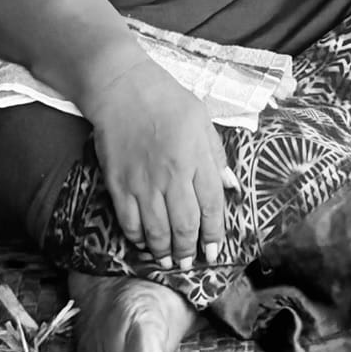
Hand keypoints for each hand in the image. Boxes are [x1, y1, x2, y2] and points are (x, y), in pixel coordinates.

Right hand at [86, 59, 236, 270]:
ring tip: (169, 261)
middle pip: (185, 225)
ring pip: (157, 230)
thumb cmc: (167, 100)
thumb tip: (231, 188)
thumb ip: (216, 156)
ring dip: (165, 251)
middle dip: (189, 249)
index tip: (216, 250)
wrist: (123, 89)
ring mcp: (144, 183)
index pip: (212, 206)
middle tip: (189, 262)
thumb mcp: (203, 120)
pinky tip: (144, 244)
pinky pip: (129, 222)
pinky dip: (137, 239)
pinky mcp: (119, 185)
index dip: (215, 233)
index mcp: (197, 158)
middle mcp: (172, 176)